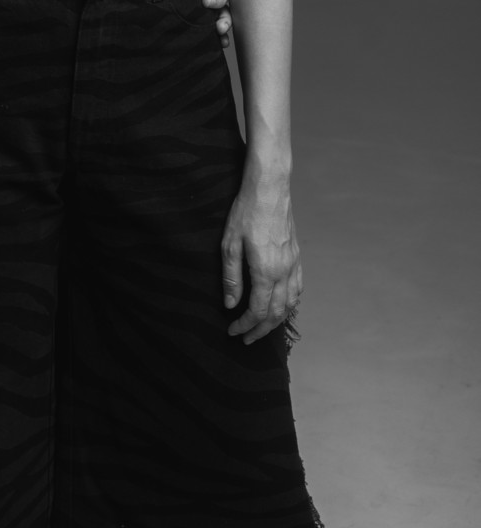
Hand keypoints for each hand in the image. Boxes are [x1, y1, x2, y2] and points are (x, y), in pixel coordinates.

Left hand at [221, 175, 301, 343]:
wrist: (270, 187)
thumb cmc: (246, 211)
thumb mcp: (229, 244)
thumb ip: (231, 277)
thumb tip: (230, 304)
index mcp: (266, 271)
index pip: (257, 311)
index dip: (245, 325)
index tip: (232, 331)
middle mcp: (284, 272)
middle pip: (275, 313)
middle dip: (260, 330)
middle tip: (246, 339)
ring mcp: (293, 264)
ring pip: (290, 304)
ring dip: (276, 321)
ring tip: (262, 329)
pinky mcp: (297, 255)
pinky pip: (298, 288)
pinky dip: (290, 305)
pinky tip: (282, 307)